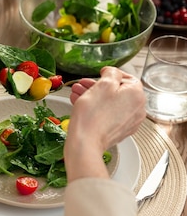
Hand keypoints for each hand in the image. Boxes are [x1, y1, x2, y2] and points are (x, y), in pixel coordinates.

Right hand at [64, 67, 145, 181]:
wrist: (86, 142)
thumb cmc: (93, 115)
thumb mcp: (103, 84)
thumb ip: (111, 73)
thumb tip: (113, 73)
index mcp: (137, 96)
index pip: (128, 78)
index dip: (111, 74)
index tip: (100, 74)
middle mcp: (137, 110)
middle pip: (118, 91)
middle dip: (98, 86)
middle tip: (84, 84)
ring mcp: (129, 122)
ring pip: (112, 103)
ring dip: (95, 96)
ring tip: (78, 94)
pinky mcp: (119, 131)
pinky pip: (109, 115)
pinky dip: (98, 108)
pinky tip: (82, 105)